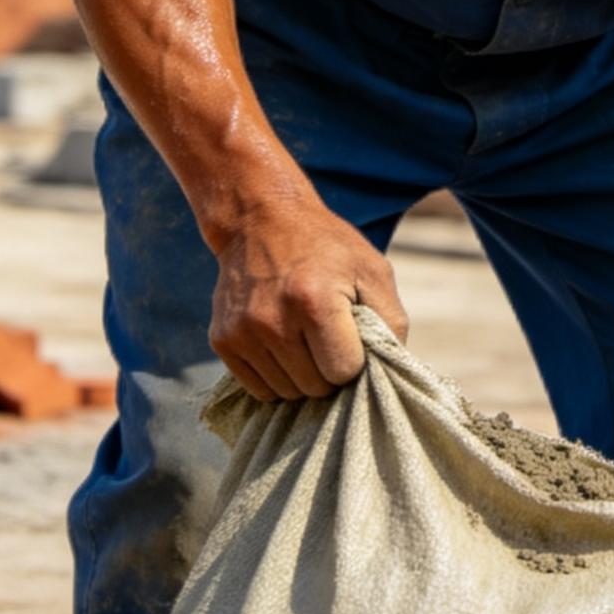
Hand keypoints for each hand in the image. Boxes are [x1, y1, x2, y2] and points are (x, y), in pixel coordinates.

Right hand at [208, 180, 408, 400]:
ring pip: (285, 394)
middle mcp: (273, 321)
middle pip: (315, 388)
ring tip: (304, 337)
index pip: (343, 372)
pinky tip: (282, 344)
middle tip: (327, 336)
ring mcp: (243, 333)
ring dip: (301, 376)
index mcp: (314, 301)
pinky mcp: (222, 341)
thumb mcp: (372, 270)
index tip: (350, 335)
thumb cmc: (326, 248)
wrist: (260, 219)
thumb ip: (391, 322)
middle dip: (328, 371)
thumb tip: (390, 371)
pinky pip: (258, 389)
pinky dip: (276, 376)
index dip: (354, 358)